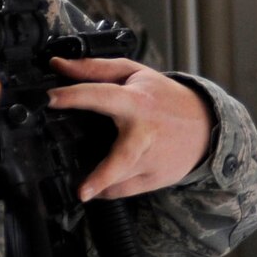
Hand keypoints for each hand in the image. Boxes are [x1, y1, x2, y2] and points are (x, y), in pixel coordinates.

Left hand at [47, 58, 212, 199]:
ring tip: (82, 191)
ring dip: (98, 187)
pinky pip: (123, 191)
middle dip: (104, 174)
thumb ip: (95, 69)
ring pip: (121, 181)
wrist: (206, 127)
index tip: (50, 99)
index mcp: (137, 103)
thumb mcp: (134, 75)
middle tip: (82, 191)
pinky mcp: (155, 179)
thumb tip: (58, 65)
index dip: (75, 96)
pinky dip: (107, 190)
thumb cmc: (164, 99)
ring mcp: (151, 160)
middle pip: (124, 157)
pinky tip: (97, 186)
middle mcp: (144, 134)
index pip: (102, 96)